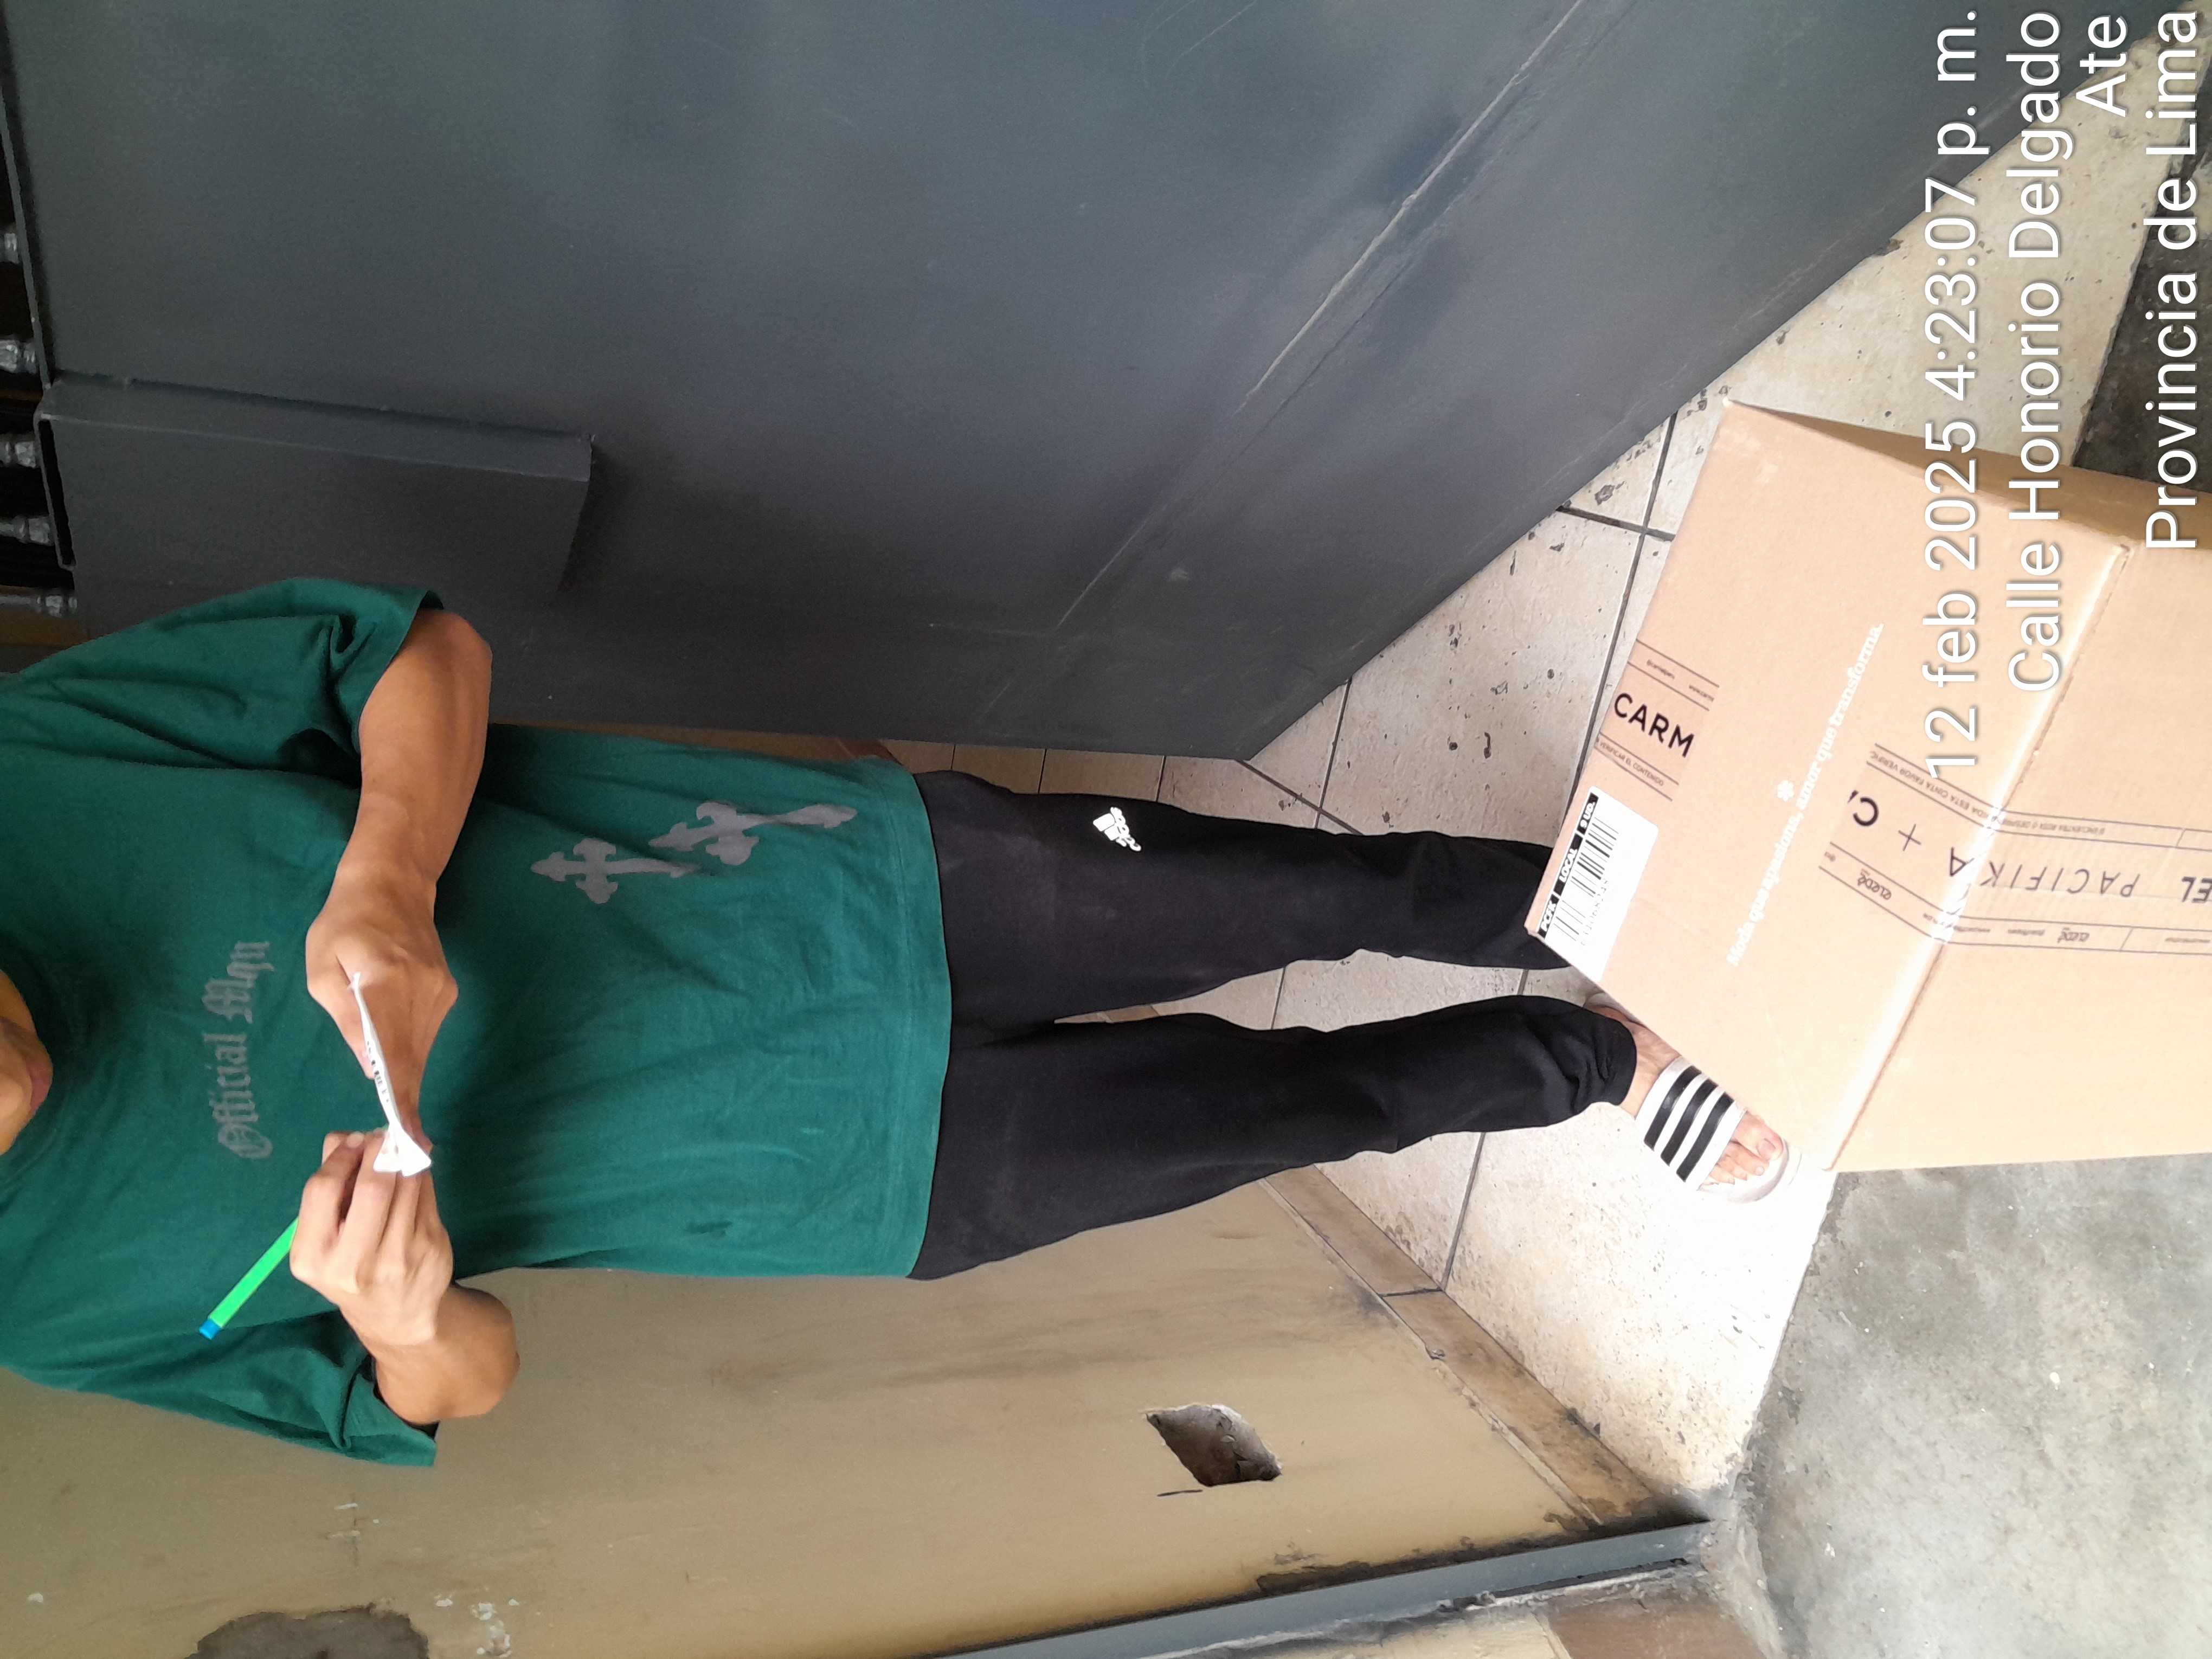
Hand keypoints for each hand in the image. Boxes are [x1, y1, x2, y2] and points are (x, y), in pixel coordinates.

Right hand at [291, 1131, 455, 1350]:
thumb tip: (346, 1137)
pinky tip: (416, 1164)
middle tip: (382, 1135)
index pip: (323, 1190)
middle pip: (371, 1186)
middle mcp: (353, 1262)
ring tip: (401, 1142)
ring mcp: (397, 1256)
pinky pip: (426, 1193)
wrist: (395, 1316)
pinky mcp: (430, 1248)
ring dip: (405, 1154)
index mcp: (314, 1256)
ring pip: (406, 1184)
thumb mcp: (325, 1238)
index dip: (340, 1157)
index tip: (354, 1139)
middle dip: (379, 1150)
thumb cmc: (351, 1267)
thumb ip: (329, 1188)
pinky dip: (420, 1171)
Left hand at [305, 855, 455, 1149]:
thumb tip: (370, 1066)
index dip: (402, 1098)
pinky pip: (426, 1033)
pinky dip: (410, 1049)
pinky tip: (395, 1052)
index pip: (397, 1053)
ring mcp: (440, 993)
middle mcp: (422, 993)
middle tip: (400, 1141)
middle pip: (414, 1058)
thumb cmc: (345, 924)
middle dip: (404, 1098)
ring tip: (394, 1100)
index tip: (409, 1137)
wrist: (392, 883)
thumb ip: (346, 1018)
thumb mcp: (323, 970)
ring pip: (421, 1047)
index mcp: (386, 986)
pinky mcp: (447, 992)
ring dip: (405, 1072)